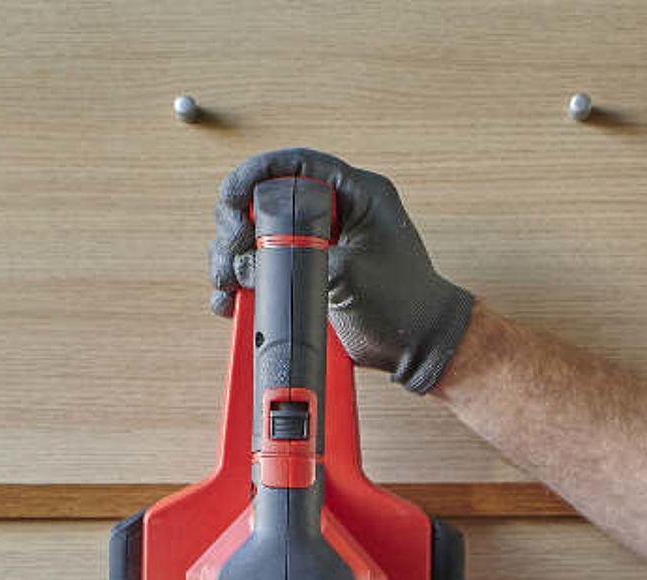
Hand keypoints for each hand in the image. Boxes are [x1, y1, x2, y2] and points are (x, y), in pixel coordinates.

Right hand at [209, 148, 475, 393]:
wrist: (419, 348)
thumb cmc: (406, 308)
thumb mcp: (350, 275)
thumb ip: (300, 261)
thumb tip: (246, 262)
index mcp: (358, 194)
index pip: (299, 164)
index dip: (257, 174)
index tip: (230, 197)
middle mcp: (336, 212)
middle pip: (269, 197)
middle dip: (239, 222)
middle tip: (231, 249)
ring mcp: (321, 242)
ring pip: (261, 233)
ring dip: (235, 255)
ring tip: (227, 281)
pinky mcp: (310, 272)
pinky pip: (267, 266)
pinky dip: (245, 281)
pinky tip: (233, 300)